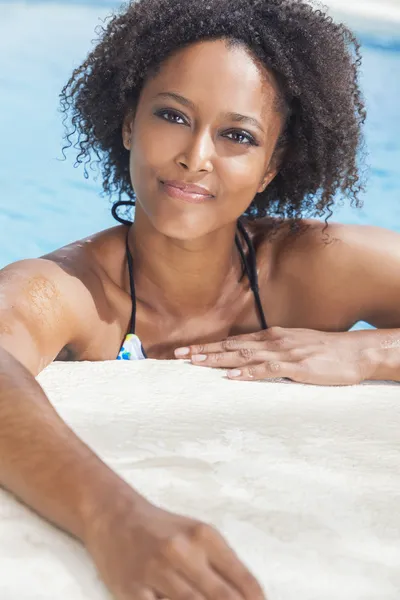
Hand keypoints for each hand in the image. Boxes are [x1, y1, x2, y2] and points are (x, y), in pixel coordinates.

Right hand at [84, 483, 265, 599]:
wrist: (115, 517)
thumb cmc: (162, 529)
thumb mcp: (197, 535)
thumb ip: (222, 564)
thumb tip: (251, 597)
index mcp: (204, 536)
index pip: (242, 579)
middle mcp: (182, 552)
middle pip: (222, 598)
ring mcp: (156, 572)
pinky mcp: (133, 591)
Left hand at [175, 326, 374, 385]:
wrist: (352, 352)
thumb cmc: (322, 350)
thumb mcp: (292, 345)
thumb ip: (270, 350)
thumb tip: (248, 358)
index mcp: (270, 337)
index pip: (232, 342)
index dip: (208, 346)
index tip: (186, 351)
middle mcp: (271, 341)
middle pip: (231, 347)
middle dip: (203, 351)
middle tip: (178, 355)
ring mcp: (283, 353)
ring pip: (243, 356)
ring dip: (217, 360)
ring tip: (195, 363)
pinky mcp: (295, 367)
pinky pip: (268, 370)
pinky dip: (248, 373)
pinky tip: (232, 377)